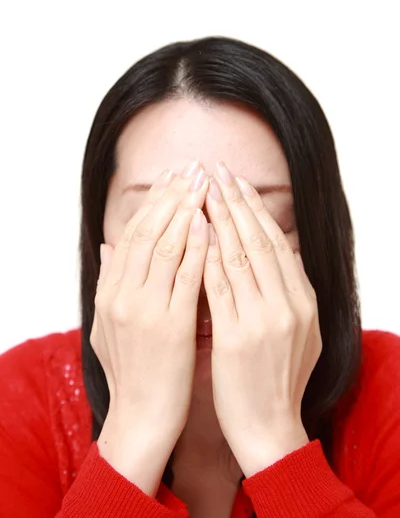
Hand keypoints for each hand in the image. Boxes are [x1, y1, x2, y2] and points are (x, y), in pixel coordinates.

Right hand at [91, 160, 208, 492]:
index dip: (153, 201)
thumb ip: (109, 281)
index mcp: (110, 292)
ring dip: (185, 210)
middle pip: (148, 231)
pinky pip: (185, 277)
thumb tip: (109, 245)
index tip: (172, 176)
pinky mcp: (169, 326)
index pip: (132, 234)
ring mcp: (144, 309)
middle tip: (192, 166)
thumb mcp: (109, 323)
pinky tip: (208, 222)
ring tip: (202, 181)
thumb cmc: (133, 371)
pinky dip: (196, 247)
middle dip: (171, 195)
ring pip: (165, 246)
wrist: (142, 418)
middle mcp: (122, 295)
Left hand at [203, 162, 321, 477]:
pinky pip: (220, 287)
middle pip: (258, 239)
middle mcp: (289, 305)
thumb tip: (278, 254)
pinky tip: (195, 232)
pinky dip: (208, 256)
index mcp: (303, 301)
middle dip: (235, 201)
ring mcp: (265, 320)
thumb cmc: (277, 380)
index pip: (276, 242)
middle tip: (216, 169)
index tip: (236, 181)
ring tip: (202, 189)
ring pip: (239, 255)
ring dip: (219, 218)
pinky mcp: (238, 337)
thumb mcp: (299, 332)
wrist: (270, 428)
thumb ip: (289, 292)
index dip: (255, 209)